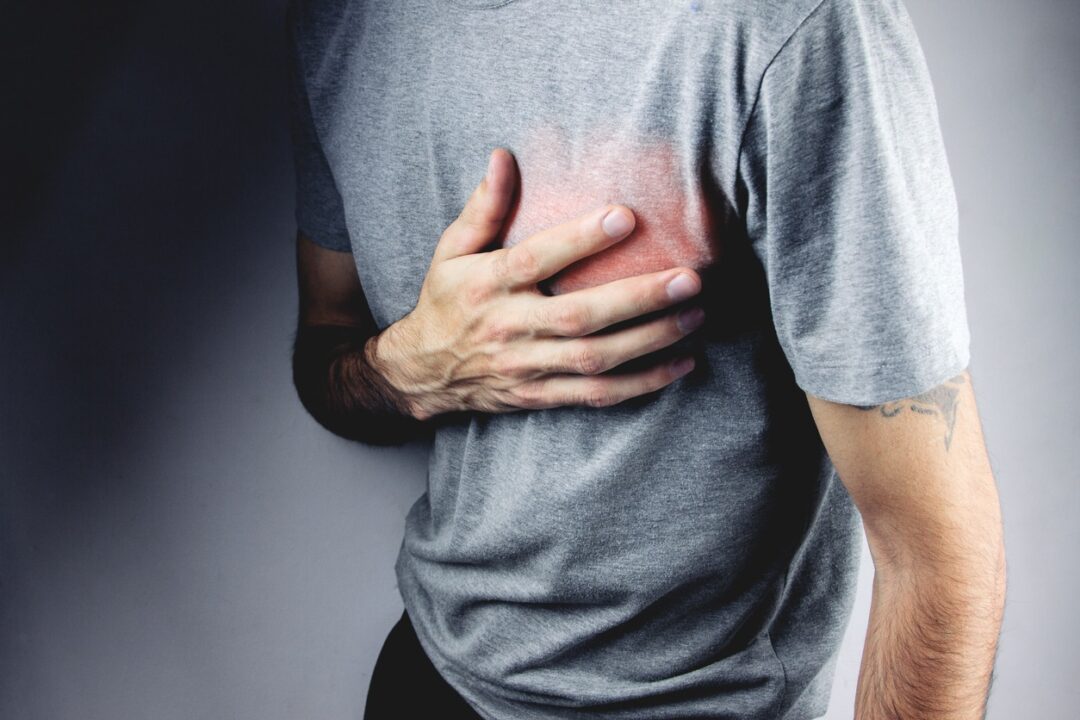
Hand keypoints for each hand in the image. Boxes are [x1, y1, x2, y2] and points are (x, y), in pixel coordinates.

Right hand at [374, 147, 705, 419]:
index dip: (580, 239)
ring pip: (595, 359)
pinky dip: (642, 383)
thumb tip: (504, 156)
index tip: (625, 216)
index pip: (536, 260)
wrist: (422, 373)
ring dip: (650, 340)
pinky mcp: (540, 396)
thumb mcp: (452, 250)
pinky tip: (681, 363)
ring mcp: (526, 367)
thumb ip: (485, 207)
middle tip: (688, 278)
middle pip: (579, 317)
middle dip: (638, 298)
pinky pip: (597, 395)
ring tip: (695, 315)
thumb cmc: (446, 301)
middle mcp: (508, 327)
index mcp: (487, 284)